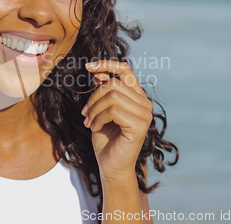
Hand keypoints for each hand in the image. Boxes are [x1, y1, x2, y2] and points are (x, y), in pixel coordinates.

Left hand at [82, 60, 152, 182]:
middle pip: (113, 83)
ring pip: (112, 95)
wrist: (111, 166)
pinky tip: (96, 128)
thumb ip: (102, 91)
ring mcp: (145, 114)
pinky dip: (99, 118)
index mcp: (137, 97)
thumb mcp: (100, 110)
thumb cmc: (106, 139)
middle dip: (93, 97)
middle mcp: (144, 103)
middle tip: (85, 114)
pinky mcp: (140, 125)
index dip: (107, 64)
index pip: (125, 70)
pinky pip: (113, 110)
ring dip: (94, 109)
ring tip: (89, 122)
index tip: (88, 66)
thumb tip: (96, 71)